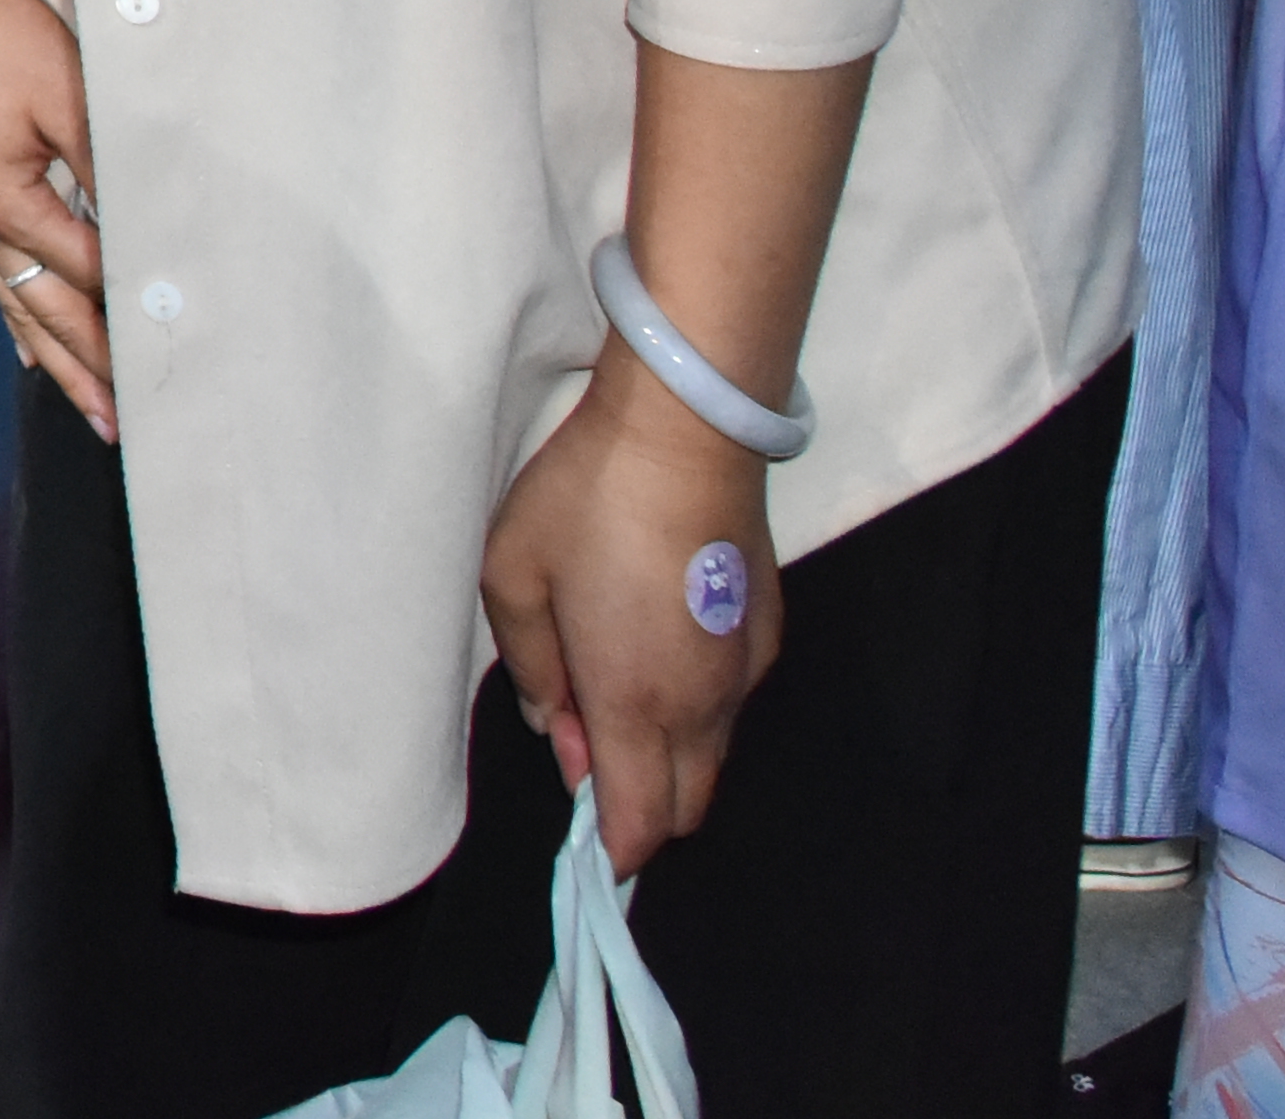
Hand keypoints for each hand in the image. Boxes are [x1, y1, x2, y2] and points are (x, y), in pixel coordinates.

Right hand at [0, 0, 115, 436]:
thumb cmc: (0, 36)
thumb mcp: (72, 99)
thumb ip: (110, 172)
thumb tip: (151, 234)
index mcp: (2, 204)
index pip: (86, 276)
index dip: (133, 313)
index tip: (179, 353)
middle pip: (42, 313)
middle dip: (87, 369)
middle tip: (128, 425)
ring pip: (13, 303)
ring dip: (54, 357)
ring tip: (89, 408)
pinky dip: (19, 317)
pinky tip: (28, 342)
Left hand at [483, 363, 780, 869]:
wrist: (685, 434)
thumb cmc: (585, 502)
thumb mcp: (515, 578)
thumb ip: (534, 671)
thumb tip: (557, 731)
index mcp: (637, 703)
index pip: (641, 825)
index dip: (612, 850)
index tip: (579, 839)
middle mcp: (704, 706)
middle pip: (687, 808)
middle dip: (639, 809)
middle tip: (580, 739)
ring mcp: (746, 674)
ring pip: (712, 759)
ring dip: (666, 758)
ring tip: (605, 678)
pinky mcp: (769, 637)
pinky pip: (730, 708)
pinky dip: (695, 712)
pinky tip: (653, 645)